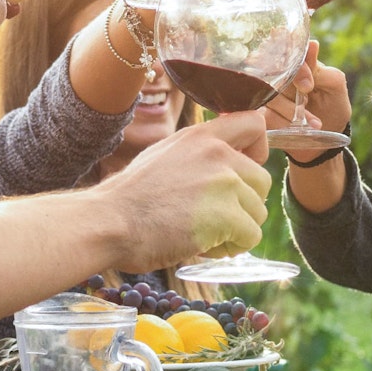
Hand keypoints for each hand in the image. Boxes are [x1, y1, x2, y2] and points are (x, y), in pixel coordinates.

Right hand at [100, 111, 271, 269]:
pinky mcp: (227, 216)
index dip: (258, 148)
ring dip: (237, 229)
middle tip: (214, 217)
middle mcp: (218, 154)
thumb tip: (228, 161)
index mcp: (202, 136)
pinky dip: (232, 248)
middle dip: (244, 204)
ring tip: (203, 233)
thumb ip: (199, 153)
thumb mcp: (166, 155)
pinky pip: (251, 236)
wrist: (109, 222)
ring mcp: (225, 183)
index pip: (255, 122)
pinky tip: (205, 246)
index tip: (245, 166)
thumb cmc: (131, 198)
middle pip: (262, 180)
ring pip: (259, 212)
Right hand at [264, 42, 353, 163]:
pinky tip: (298, 128)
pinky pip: (266, 115)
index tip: (308, 85)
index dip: (293, 65)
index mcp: (295, 60)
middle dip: (293, 91)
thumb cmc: (332, 106)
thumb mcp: (334, 86)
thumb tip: (312, 44)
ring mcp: (264, 92)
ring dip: (292, 111)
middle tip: (308, 101)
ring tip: (314, 123)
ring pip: (269, 95)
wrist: (324, 140)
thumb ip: (320, 68)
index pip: (283, 45)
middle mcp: (275, 72)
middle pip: (272, 70)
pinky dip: (285, 123)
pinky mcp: (259, 112)